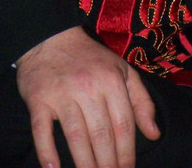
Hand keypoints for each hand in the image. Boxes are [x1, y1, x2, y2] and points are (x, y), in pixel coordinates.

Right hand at [16, 25, 159, 167]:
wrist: (50, 37)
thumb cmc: (90, 59)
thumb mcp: (122, 71)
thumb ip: (141, 101)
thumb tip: (153, 134)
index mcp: (111, 81)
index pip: (123, 126)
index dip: (127, 154)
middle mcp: (88, 88)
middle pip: (101, 135)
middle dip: (108, 165)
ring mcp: (62, 94)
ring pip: (76, 137)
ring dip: (85, 164)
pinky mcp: (38, 99)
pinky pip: (42, 130)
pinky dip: (46, 152)